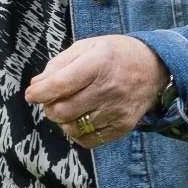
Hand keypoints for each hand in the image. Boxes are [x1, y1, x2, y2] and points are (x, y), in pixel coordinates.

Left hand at [26, 35, 170, 148]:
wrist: (155, 66)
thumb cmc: (113, 54)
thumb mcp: (85, 47)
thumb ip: (58, 65)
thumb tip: (36, 86)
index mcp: (97, 64)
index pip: (59, 85)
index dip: (39, 93)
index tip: (31, 94)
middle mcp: (109, 89)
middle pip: (62, 111)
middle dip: (48, 107)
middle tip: (52, 100)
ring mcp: (118, 110)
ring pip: (73, 128)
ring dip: (63, 120)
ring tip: (69, 107)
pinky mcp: (124, 126)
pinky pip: (89, 140)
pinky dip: (77, 132)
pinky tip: (81, 118)